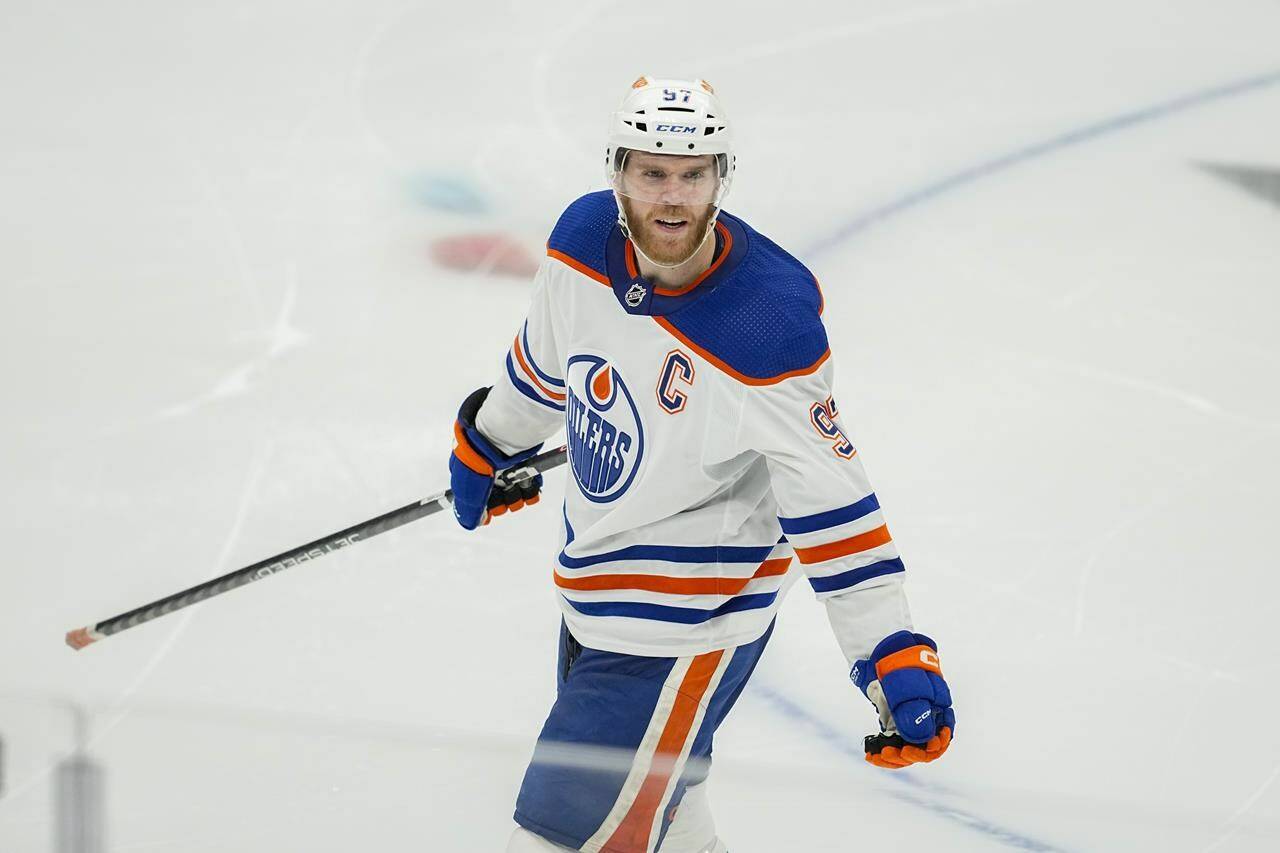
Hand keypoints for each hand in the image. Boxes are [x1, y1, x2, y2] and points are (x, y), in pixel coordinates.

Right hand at [449, 387, 542, 529]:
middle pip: (498, 500)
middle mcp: (489, 471)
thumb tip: (473, 523)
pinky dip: (532, 487)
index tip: (490, 512)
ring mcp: (507, 467)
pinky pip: (531, 484)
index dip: (486, 508)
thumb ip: (467, 510)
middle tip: (504, 493)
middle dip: (503, 502)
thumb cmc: (477, 461)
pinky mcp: (526, 463)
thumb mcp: (465, 490)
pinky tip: (530, 483)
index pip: (479, 500)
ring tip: (517, 485)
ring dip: (518, 496)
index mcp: (471, 475)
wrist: (500, 435)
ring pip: (516, 494)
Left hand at [851, 631, 954, 768]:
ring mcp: (910, 718)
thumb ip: (916, 712)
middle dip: (910, 754)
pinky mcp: (893, 720)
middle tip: (890, 752)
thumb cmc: (897, 663)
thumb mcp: (907, 685)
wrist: (878, 647)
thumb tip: (922, 740)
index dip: (932, 748)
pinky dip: (884, 750)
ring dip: (895, 756)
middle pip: (925, 746)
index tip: (913, 749)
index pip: (942, 737)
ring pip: (909, 747)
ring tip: (878, 755)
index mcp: (937, 707)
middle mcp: (926, 716)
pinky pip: (894, 742)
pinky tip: (871, 755)